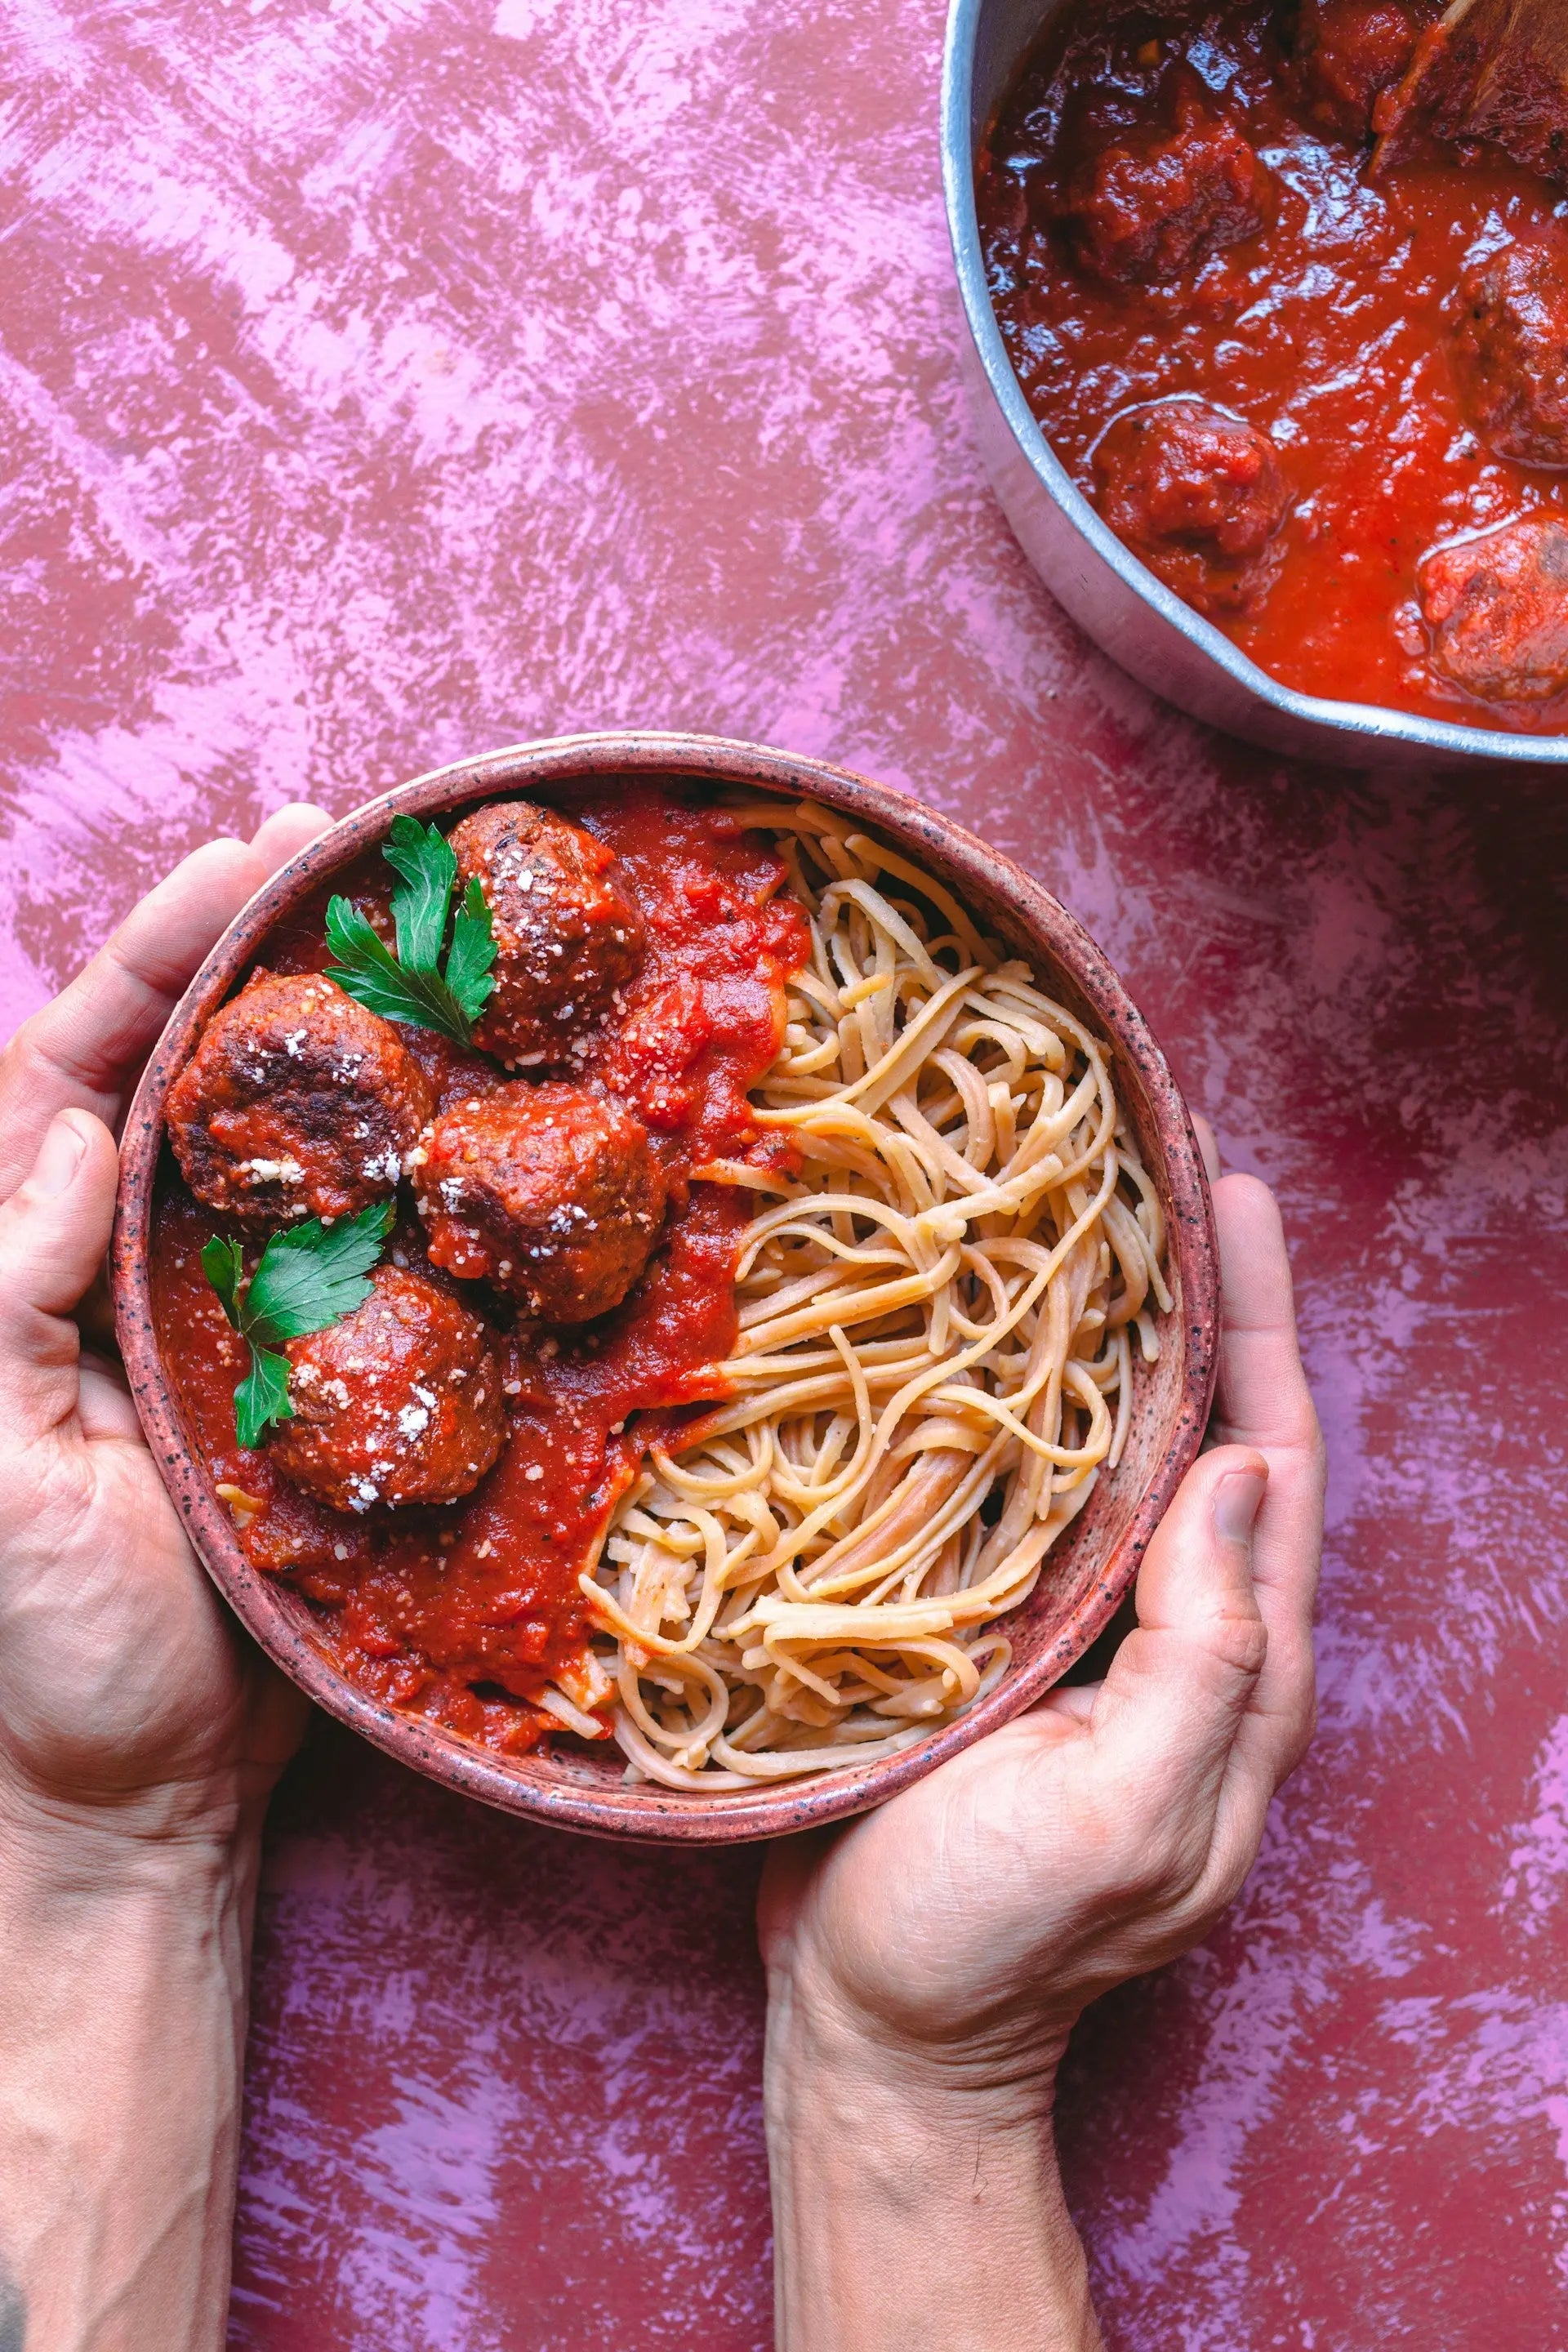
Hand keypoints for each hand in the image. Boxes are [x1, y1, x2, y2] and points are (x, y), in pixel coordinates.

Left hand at [0, 805, 329, 1849]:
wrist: (145, 1797)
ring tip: (428, 950)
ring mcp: (234, 1322)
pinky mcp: (321, 1388)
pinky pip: (370, 1265)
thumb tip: (76, 1140)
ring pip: (292, 1154)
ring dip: (351, 1050)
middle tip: (356, 858)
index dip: (156, 957)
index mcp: (34, 1265)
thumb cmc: (41, 1650)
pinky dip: (415, 1187)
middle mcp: (132, 1268)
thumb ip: (4, 1303)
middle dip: (262, 959)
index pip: (77, 1070)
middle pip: (193, 1078)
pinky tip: (477, 1129)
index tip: (245, 866)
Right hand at [759, 1152, 1323, 2351]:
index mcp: (1233, 1669)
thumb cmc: (992, 1938)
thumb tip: (1238, 1469)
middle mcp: (1179, 1637)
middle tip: (1153, 1168)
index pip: (1272, 1459)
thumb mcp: (1122, 1815)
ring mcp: (1090, 1641)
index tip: (1232, 1191)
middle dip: (1198, 1301)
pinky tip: (976, 1350)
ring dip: (1113, 1341)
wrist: (877, 2033)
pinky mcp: (1002, 1646)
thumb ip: (1201, 1652)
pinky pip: (1034, 1504)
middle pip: (1210, 1435)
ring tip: (1075, 1223)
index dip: (1260, 1320)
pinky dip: (1024, 1413)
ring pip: (1121, 1457)